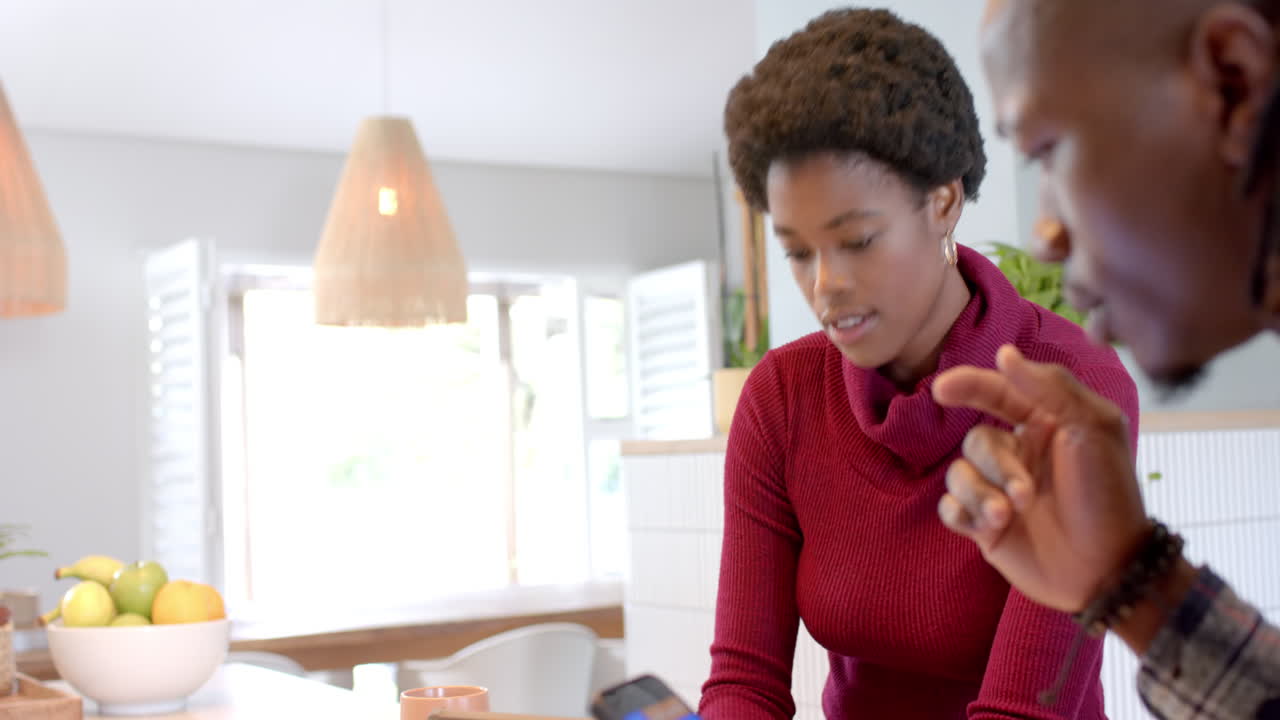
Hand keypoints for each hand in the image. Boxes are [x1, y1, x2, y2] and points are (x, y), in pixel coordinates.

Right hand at [932, 345, 1149, 612]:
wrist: (1109, 569)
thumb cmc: (1108, 496)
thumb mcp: (1094, 429)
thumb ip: (1051, 387)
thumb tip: (1004, 354)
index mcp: (1044, 425)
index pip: (998, 394)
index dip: (969, 386)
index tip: (943, 389)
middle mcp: (1017, 455)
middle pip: (976, 441)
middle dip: (996, 466)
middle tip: (1025, 495)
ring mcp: (999, 491)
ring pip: (960, 475)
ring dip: (980, 494)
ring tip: (1007, 516)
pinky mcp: (985, 526)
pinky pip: (950, 508)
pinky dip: (962, 513)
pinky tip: (985, 527)